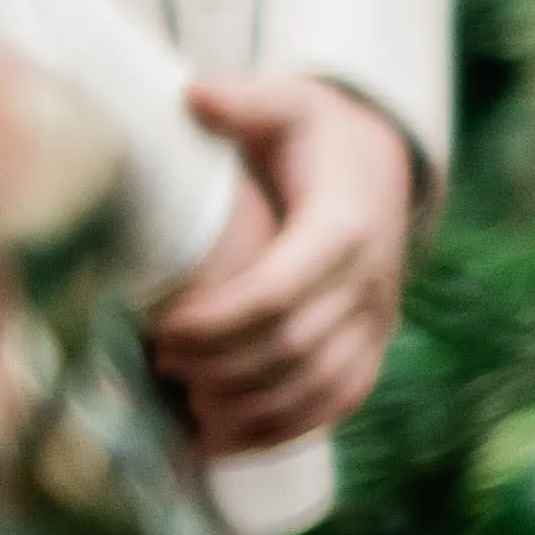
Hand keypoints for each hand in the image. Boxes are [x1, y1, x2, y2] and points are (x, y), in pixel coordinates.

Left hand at [148, 73, 420, 456]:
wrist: (381, 163)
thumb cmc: (315, 135)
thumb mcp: (289, 103)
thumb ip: (245, 101)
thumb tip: (192, 96)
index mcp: (345, 225)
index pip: (279, 292)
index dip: (215, 323)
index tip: (158, 330)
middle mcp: (371, 280)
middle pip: (289, 348)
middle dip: (215, 368)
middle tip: (154, 363)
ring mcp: (378, 319)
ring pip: (315, 386)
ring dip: (246, 408)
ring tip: (183, 406)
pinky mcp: (372, 345)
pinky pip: (338, 401)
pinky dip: (284, 430)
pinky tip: (224, 439)